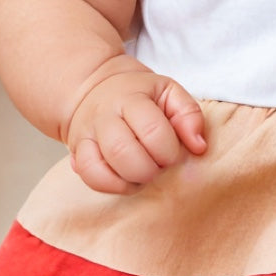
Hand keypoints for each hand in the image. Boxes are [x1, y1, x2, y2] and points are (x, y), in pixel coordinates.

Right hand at [65, 66, 206, 194]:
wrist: (97, 90)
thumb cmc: (141, 96)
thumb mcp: (169, 92)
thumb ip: (189, 114)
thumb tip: (198, 146)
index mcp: (130, 98)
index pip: (151, 130)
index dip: (168, 151)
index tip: (173, 153)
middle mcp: (104, 116)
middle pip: (123, 151)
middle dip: (149, 169)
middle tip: (158, 166)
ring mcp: (86, 135)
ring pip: (100, 167)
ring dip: (130, 180)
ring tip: (144, 174)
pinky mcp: (77, 153)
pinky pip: (89, 177)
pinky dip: (111, 186)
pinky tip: (126, 180)